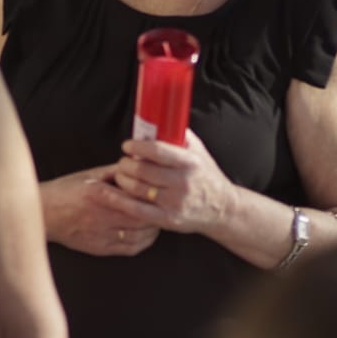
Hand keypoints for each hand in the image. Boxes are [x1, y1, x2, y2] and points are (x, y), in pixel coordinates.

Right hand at [39, 164, 159, 257]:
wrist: (43, 213)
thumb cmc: (66, 191)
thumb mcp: (89, 175)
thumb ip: (114, 172)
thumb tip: (137, 164)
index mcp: (99, 194)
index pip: (135, 198)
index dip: (152, 198)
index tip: (161, 193)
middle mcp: (101, 216)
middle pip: (139, 219)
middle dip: (156, 214)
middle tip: (165, 208)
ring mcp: (100, 235)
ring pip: (137, 236)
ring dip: (152, 230)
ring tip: (158, 221)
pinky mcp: (99, 248)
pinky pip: (128, 249)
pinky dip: (142, 243)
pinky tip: (147, 235)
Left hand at [112, 131, 237, 236]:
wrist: (222, 208)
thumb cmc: (207, 176)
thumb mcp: (199, 152)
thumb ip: (181, 136)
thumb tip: (160, 118)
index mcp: (190, 162)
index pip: (157, 151)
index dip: (137, 147)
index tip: (128, 145)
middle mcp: (182, 182)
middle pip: (143, 170)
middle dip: (126, 164)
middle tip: (123, 161)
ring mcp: (175, 202)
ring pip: (137, 189)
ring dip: (122, 180)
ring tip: (121, 175)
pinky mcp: (168, 219)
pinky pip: (138, 210)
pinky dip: (122, 201)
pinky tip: (114, 195)